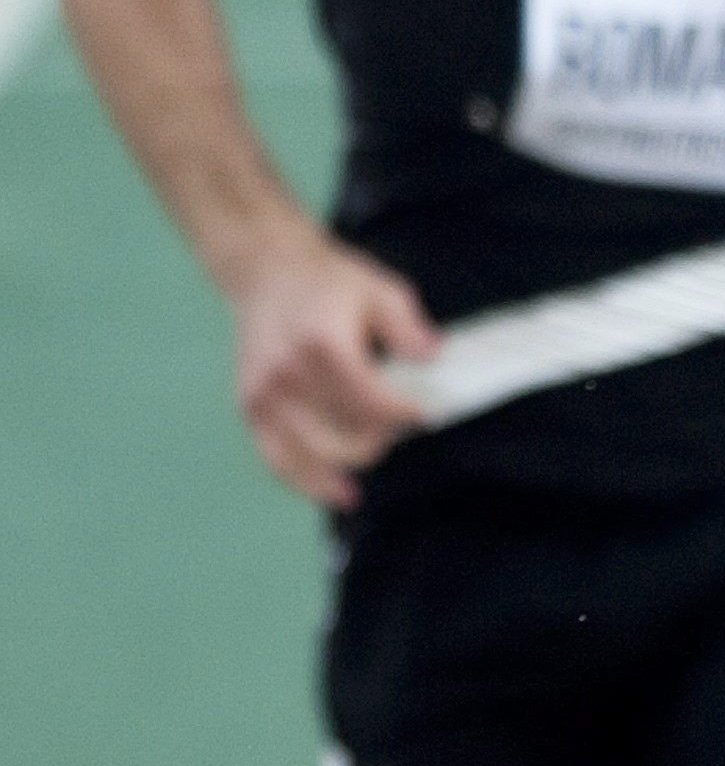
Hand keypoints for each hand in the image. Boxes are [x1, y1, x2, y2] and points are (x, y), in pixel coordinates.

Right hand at [228, 228, 438, 508]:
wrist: (266, 272)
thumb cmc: (328, 282)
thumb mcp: (380, 290)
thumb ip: (407, 328)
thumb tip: (434, 359)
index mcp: (323, 345)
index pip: (372, 404)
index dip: (406, 416)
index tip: (427, 412)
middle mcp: (288, 375)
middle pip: (346, 436)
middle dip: (383, 438)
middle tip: (402, 424)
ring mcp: (263, 397)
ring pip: (316, 457)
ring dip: (354, 460)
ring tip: (377, 447)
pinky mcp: (249, 409)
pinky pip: (278, 461)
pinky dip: (310, 483)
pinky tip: (341, 493)